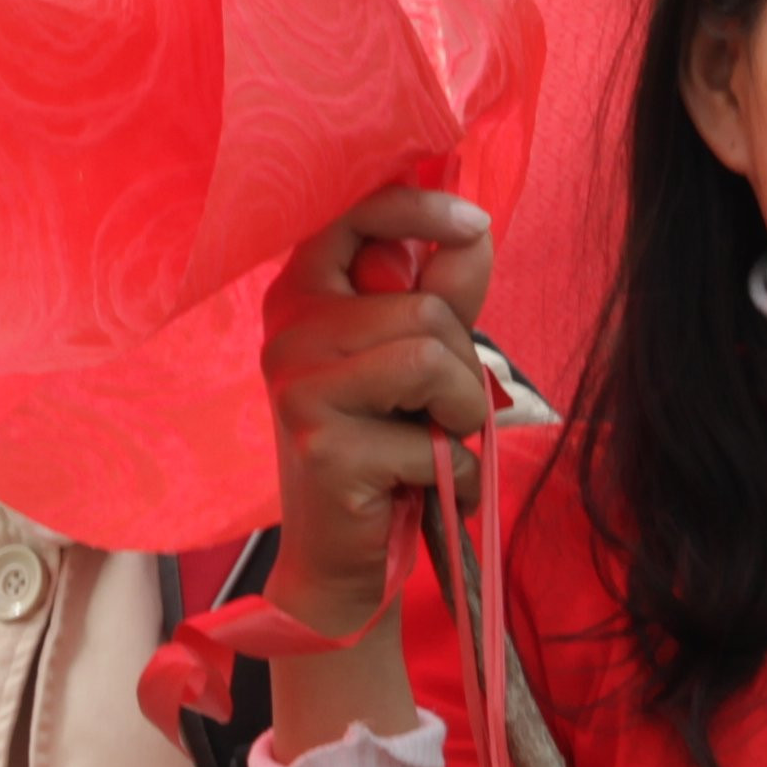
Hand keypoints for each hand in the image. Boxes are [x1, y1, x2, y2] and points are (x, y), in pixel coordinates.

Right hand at [262, 185, 496, 638]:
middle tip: (439, 415)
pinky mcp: (322, 444)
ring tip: (435, 446)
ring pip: (431, 357)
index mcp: (304, 294)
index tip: (474, 223)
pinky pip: (431, 436)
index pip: (356, 213)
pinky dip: (455, 472)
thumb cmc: (384, 450)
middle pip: (426, 308)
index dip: (421, 207)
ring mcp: (298, 386)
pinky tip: (424, 490)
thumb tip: (478, 227)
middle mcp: (288, 330)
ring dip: (462, 415)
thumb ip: (444, 295)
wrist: (341, 560)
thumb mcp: (417, 362)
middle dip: (463, 367)